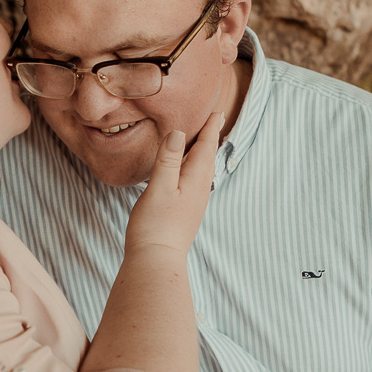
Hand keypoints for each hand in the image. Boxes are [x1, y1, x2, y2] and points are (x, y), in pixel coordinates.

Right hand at [124, 113, 224, 256]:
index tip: (216, 111)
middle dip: (210, 138)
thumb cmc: (155, 225)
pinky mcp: (185, 212)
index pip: (206, 148)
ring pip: (202, 170)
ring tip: (204, 141)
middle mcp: (199, 191)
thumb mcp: (159, 187)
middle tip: (215, 120)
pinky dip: (195, 168)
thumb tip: (179, 133)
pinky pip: (195, 182)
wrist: (156, 260)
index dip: (210, 128)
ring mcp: (193, 203)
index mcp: (194, 181)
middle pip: (207, 158)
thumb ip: (168, 159)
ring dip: (204, 153)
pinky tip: (187, 173)